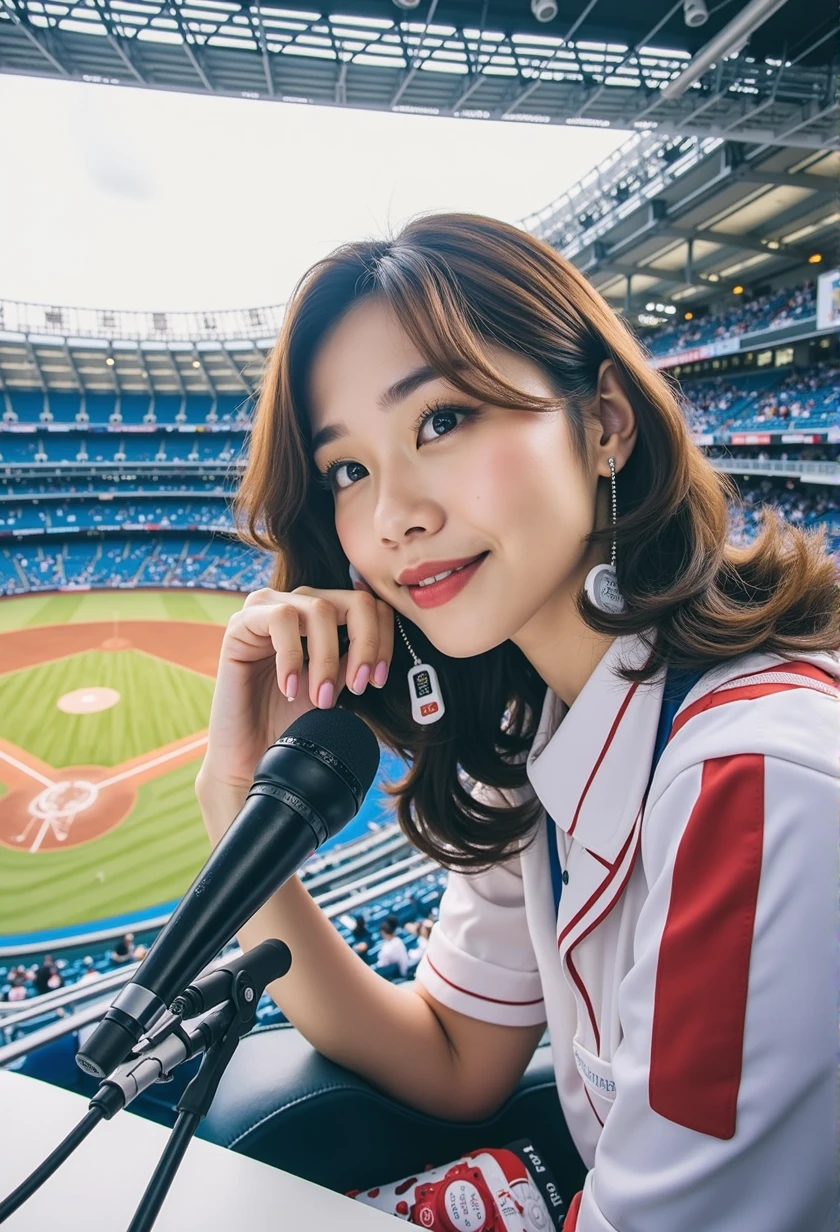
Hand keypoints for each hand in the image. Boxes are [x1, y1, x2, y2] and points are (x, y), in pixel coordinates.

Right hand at [195, 585, 394, 796]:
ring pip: (320, 610)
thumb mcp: (334, 685)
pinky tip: (290, 688)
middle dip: (366, 645)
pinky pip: (280, 620)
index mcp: (323, 614)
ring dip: (328, 658)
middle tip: (358, 687)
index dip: (383, 638)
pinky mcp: (241, 623)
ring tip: (321, 697)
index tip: (377, 679)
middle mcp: (298, 603)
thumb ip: (354, 658)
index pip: (369, 604)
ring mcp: (268, 609)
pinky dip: (292, 656)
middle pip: (354, 601)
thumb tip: (381, 646)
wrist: (251, 752)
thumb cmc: (290, 720)